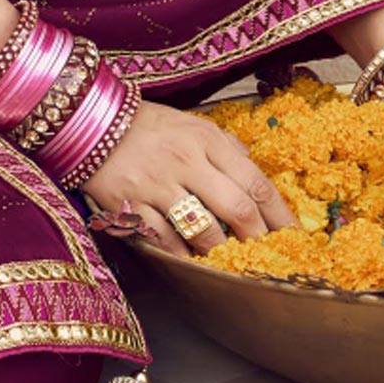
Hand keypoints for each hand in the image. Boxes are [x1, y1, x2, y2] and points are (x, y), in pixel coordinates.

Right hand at [79, 99, 292, 253]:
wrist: (89, 119)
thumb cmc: (146, 124)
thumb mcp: (190, 123)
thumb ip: (225, 147)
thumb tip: (254, 173)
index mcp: (205, 138)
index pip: (255, 181)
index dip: (280, 214)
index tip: (294, 236)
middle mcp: (185, 161)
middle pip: (238, 209)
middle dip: (259, 240)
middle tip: (269, 258)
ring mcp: (156, 185)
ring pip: (204, 231)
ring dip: (223, 253)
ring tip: (231, 263)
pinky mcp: (129, 204)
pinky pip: (165, 241)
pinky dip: (183, 257)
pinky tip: (192, 262)